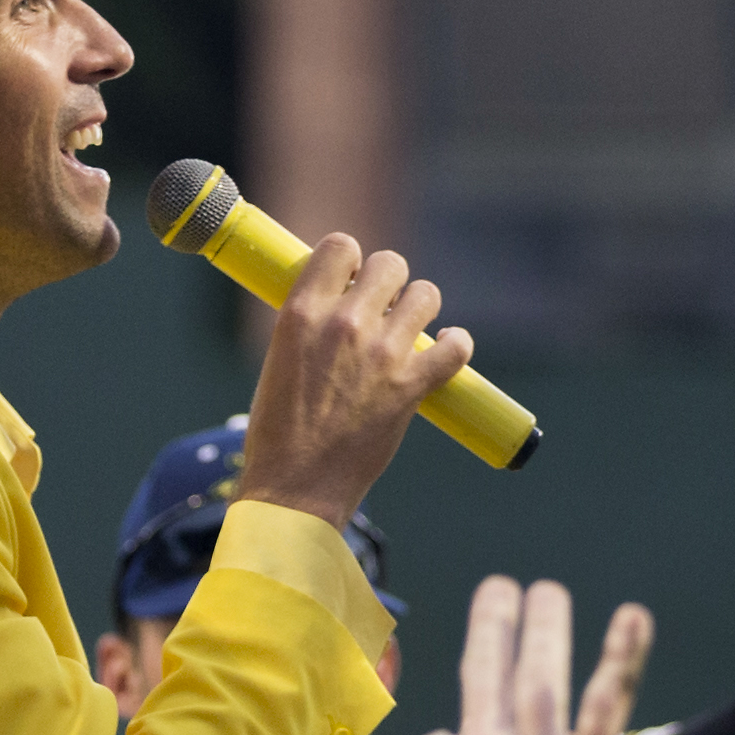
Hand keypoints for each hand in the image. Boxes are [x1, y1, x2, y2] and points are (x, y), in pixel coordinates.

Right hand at [234, 231, 469, 523]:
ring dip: (421, 309)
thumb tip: (339, 302)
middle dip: (390, 283)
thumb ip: (310, 324)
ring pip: (426, 295)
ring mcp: (382, 354)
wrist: (295, 488)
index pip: (341, 246)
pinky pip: (455, 347)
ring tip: (410, 330)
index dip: (351, 260)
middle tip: (384, 309)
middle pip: (390, 264)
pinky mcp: (411, 387)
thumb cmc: (279, 430)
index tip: (352, 280)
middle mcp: (344, 324)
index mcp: (302, 313)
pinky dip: (455, 347)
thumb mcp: (278, 359)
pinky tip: (446, 351)